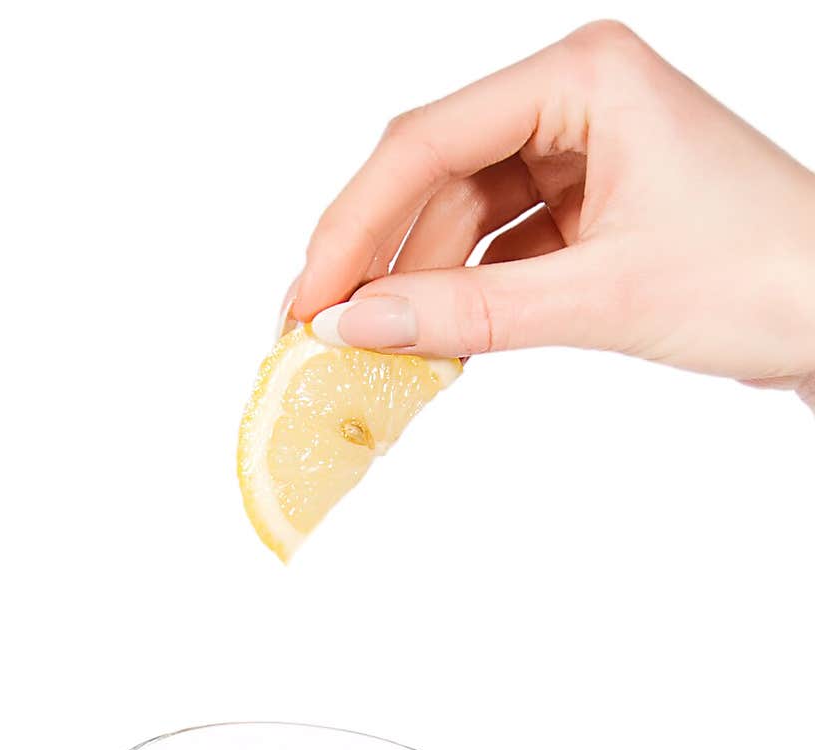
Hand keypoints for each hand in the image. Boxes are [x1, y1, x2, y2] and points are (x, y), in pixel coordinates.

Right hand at [288, 21, 814, 405]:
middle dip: (383, 258)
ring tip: (379, 349)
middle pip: (440, 176)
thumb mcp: (603, 296)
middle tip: (323, 333)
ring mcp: (589, 155)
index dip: (356, 225)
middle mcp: (579, 101)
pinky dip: (471, 295)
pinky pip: (506, 249)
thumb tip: (358, 325)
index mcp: (585, 75)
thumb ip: (473, 311)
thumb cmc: (765, 277)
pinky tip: (438, 339)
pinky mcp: (598, 209)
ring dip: (425, 283)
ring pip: (468, 216)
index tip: (308, 299)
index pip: (430, 141)